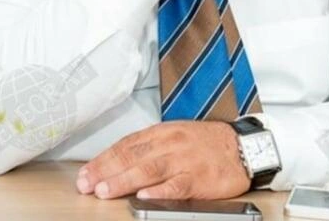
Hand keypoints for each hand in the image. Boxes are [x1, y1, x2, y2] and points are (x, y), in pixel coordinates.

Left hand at [76, 121, 250, 199]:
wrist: (242, 147)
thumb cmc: (206, 143)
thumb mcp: (174, 135)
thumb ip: (148, 147)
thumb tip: (118, 160)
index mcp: (161, 133)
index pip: (125, 145)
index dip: (103, 159)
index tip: (86, 172)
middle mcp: (170, 144)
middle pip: (132, 156)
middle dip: (106, 171)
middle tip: (87, 184)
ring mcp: (184, 161)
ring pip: (149, 170)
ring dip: (124, 180)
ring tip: (105, 190)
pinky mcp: (199, 178)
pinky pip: (176, 185)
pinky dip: (159, 191)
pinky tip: (144, 196)